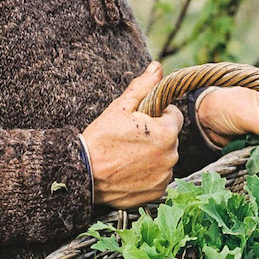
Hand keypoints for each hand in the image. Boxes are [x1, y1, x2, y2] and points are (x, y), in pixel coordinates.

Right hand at [82, 62, 182, 207]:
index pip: (174, 116)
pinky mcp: (157, 192)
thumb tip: (157, 67)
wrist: (84, 174)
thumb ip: (143, 86)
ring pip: (164, 158)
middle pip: (169, 138)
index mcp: (167, 131)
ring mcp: (165, 176)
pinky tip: (129, 170)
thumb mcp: (120, 107)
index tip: (139, 121)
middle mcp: (171, 155)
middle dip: (155, 136)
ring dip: (152, 155)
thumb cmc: (100, 138)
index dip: (157, 116)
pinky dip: (148, 174)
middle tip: (129, 139)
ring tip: (127, 155)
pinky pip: (158, 177)